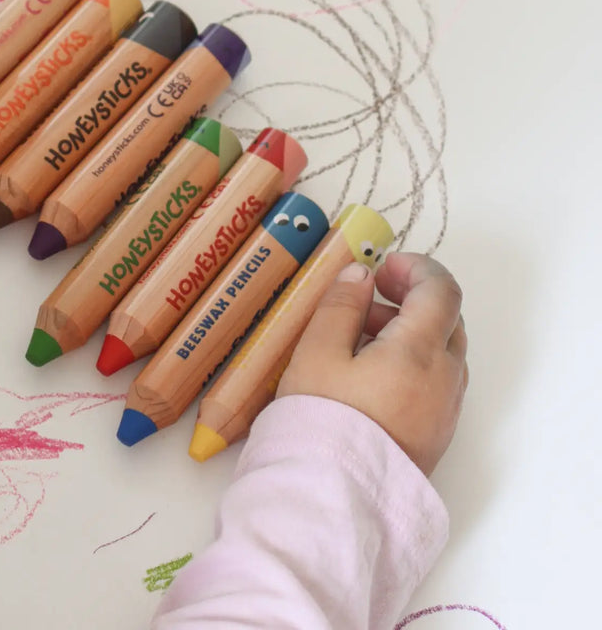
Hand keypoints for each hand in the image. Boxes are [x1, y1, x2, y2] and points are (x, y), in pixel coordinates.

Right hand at [277, 252, 467, 475]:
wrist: (335, 497)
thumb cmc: (323, 418)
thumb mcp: (317, 352)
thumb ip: (340, 305)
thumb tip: (360, 274)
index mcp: (420, 351)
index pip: (442, 291)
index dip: (416, 268)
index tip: (382, 266)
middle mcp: (445, 378)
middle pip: (447, 320)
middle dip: (411, 299)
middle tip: (367, 297)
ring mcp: (445, 410)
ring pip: (442, 352)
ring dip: (410, 331)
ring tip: (358, 337)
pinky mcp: (436, 434)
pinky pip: (436, 382)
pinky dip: (413, 362)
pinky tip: (370, 374)